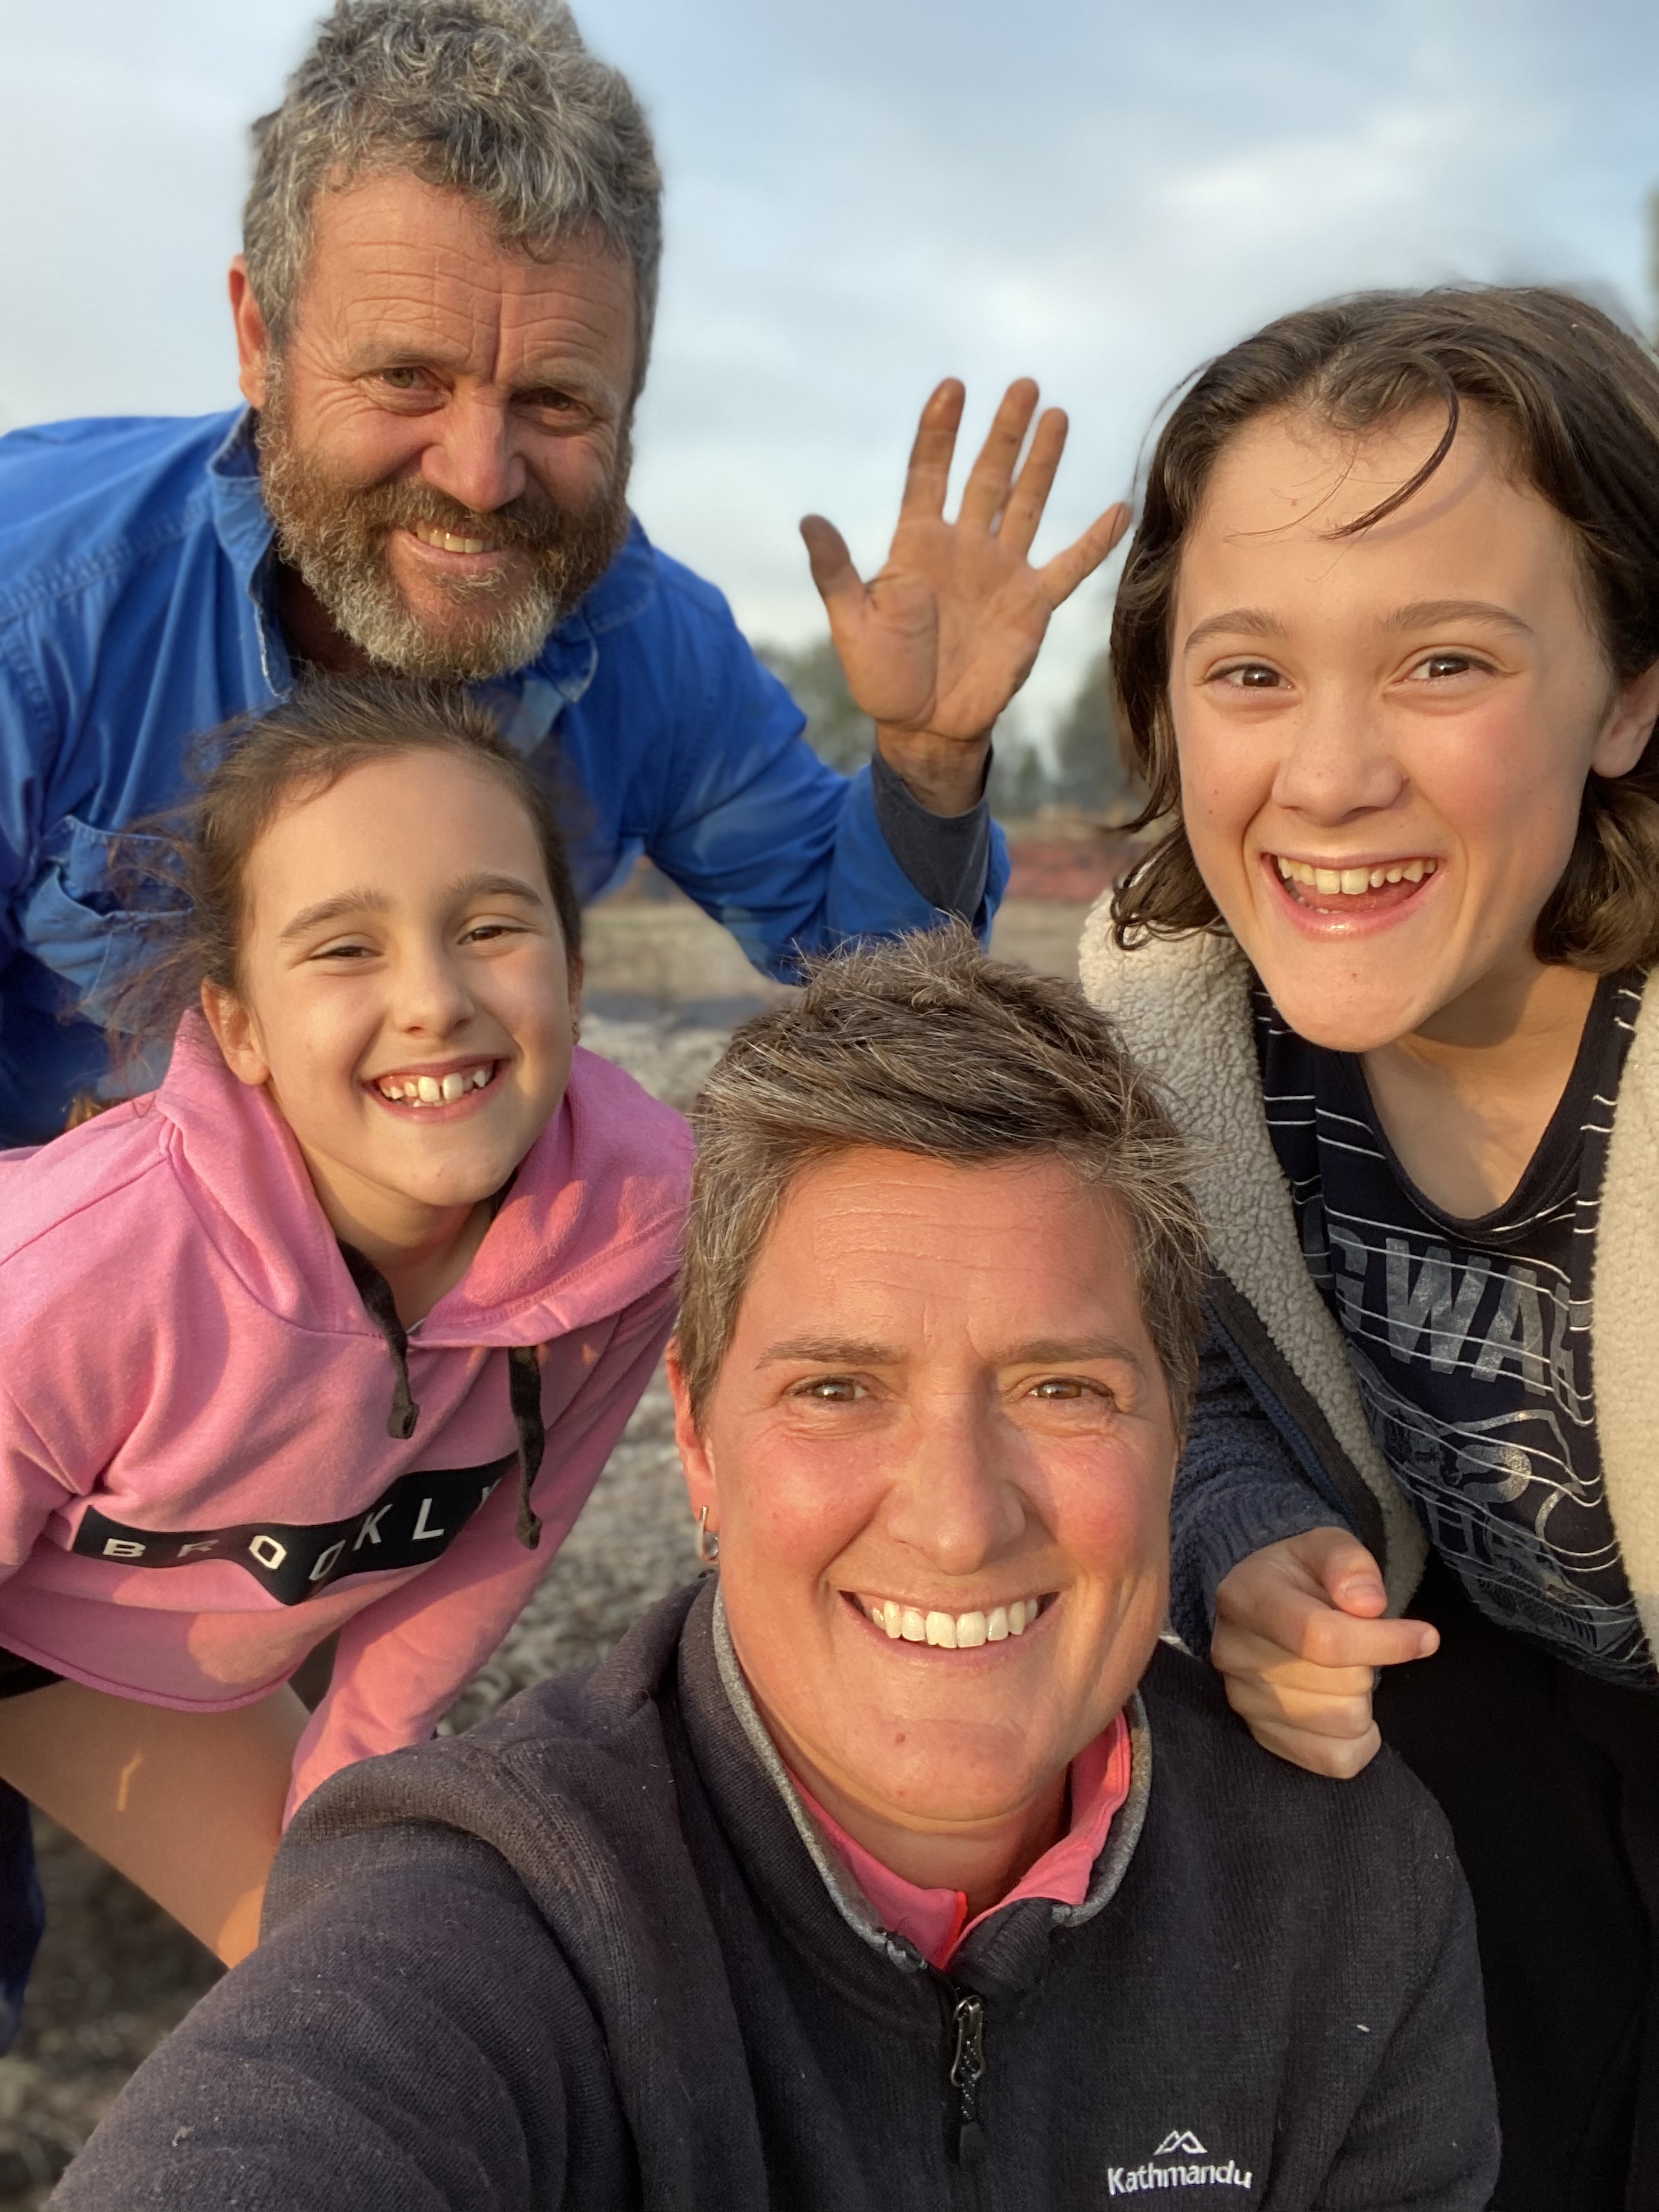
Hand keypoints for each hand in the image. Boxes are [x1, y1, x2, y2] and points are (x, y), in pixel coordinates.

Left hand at [801, 378, 1128, 814]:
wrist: (925, 726)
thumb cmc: (882, 677)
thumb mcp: (851, 623)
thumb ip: (835, 572)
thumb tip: (809, 521)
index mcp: (917, 546)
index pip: (928, 474)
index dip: (938, 433)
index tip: (951, 388)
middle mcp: (963, 548)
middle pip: (986, 476)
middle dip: (1003, 432)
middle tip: (1023, 385)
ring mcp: (1001, 573)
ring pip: (1026, 504)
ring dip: (1042, 463)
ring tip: (1056, 416)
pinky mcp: (1031, 606)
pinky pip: (1069, 567)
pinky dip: (1094, 542)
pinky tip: (1119, 510)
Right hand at [1212, 1528, 1438, 1778]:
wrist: (1259, 1599)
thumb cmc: (1301, 1574)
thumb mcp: (1326, 1545)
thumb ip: (1349, 1563)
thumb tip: (1368, 1605)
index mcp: (1247, 1598)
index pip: (1321, 1637)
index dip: (1384, 1643)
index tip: (1425, 1636)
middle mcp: (1234, 1653)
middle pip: (1340, 1685)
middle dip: (1370, 1664)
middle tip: (1362, 1644)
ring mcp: (1243, 1700)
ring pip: (1341, 1724)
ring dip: (1363, 1699)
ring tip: (1346, 1671)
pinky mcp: (1261, 1735)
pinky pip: (1334, 1761)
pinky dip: (1358, 1740)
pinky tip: (1347, 1706)